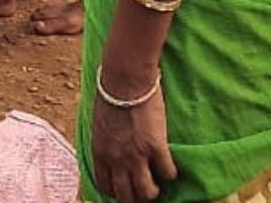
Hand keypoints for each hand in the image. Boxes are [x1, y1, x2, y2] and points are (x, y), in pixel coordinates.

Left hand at [87, 83, 175, 202]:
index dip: (115, 191)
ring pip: (146, 191)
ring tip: (157, 187)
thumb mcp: (99, 123)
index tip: (122, 190)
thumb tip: (110, 148)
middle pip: (125, 194)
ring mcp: (136, 155)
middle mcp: (116, 159)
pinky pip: (167, 171)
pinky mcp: (156, 147)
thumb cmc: (110, 94)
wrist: (125, 80)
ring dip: (153, 192)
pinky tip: (171, 170)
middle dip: (134, 198)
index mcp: (100, 152)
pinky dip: (170, 174)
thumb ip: (105, 141)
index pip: (104, 184)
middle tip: (142, 193)